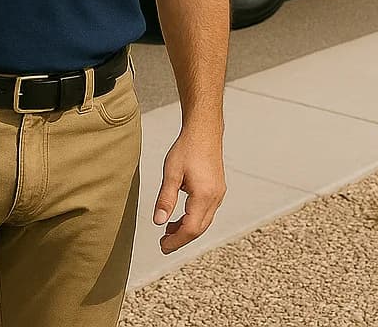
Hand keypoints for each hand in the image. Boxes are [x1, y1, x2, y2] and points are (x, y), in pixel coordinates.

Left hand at [152, 126, 225, 253]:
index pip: (191, 229)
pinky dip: (194, 219)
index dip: (176, 241)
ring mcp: (219, 193)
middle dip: (181, 238)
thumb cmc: (187, 148)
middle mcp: (215, 197)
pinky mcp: (218, 189)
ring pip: (204, 221)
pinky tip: (180, 217)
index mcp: (204, 195)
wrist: (204, 131)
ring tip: (168, 230)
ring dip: (187, 229)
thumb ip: (166, 199)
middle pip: (199, 229)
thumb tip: (158, 222)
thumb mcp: (171, 173)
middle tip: (163, 243)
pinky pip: (207, 212)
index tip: (162, 246)